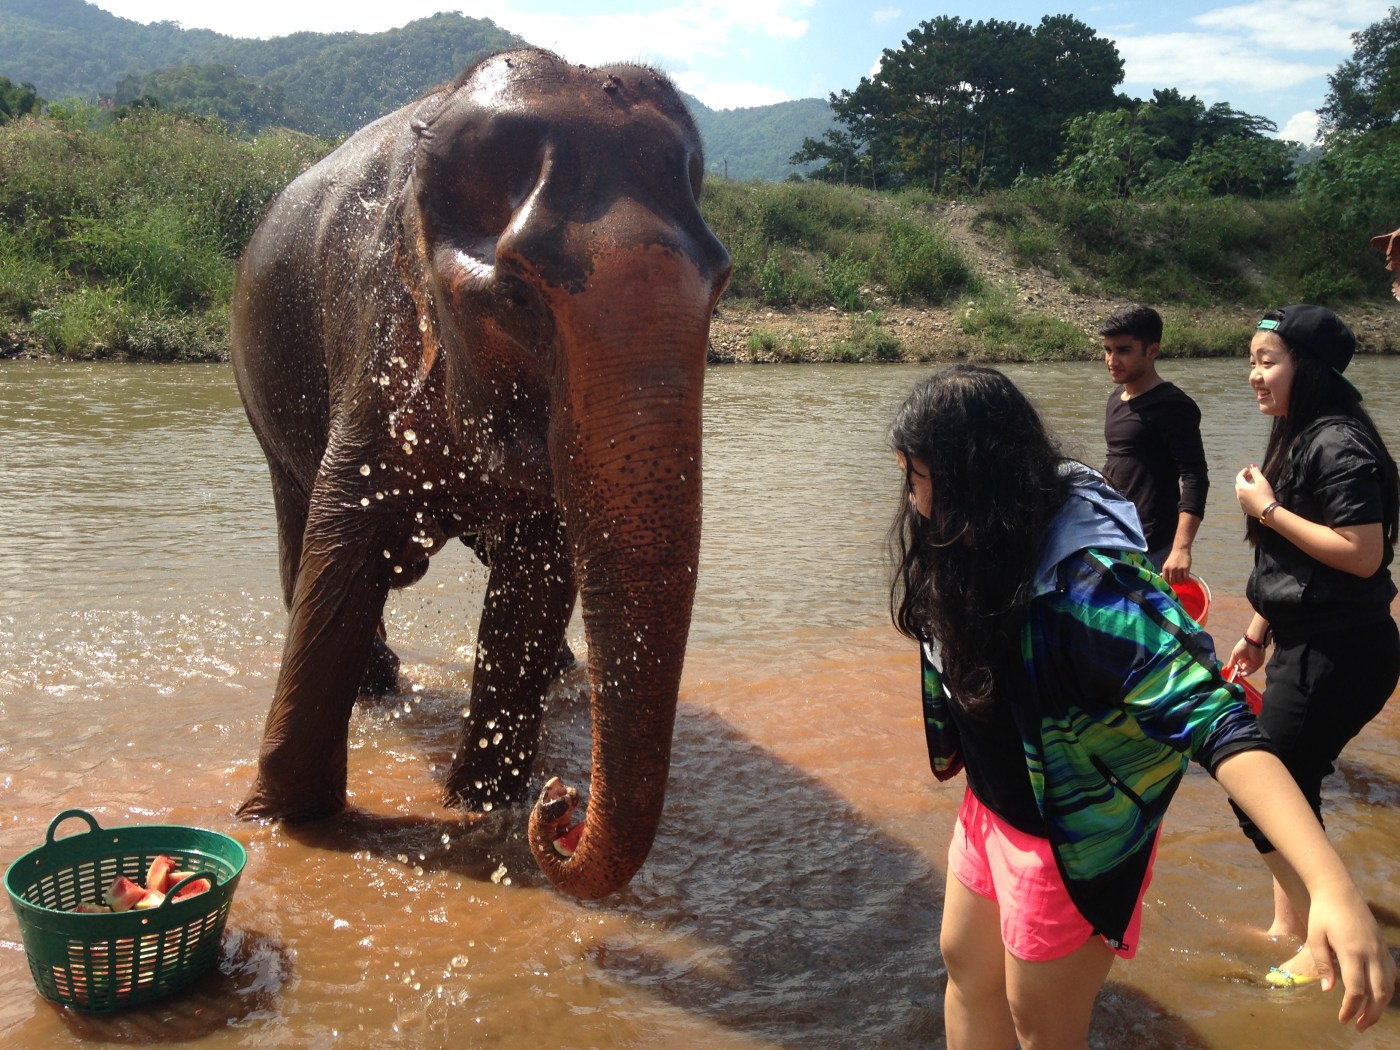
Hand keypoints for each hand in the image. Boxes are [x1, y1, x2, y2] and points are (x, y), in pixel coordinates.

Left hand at [1161, 547, 1190, 583]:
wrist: (1180, 549)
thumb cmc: (1173, 558)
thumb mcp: (1167, 564)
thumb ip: (1166, 572)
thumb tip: (1165, 581)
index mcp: (1165, 568)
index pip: (1165, 580)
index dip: (1167, 584)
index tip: (1170, 585)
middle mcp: (1171, 569)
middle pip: (1172, 582)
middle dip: (1175, 583)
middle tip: (1176, 581)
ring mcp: (1179, 569)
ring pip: (1179, 581)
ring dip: (1180, 582)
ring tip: (1181, 579)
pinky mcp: (1186, 569)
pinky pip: (1186, 578)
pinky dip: (1186, 580)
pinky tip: (1186, 579)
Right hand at [1227, 638, 1264, 674]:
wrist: (1252, 643)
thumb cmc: (1242, 646)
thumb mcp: (1234, 655)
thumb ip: (1232, 662)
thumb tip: (1227, 669)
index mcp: (1242, 657)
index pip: (1238, 665)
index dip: (1235, 669)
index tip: (1231, 672)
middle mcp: (1248, 660)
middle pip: (1243, 668)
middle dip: (1238, 672)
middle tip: (1234, 675)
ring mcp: (1253, 662)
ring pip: (1247, 670)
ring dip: (1242, 673)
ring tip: (1237, 675)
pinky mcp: (1258, 664)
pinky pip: (1252, 670)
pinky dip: (1247, 673)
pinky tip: (1242, 674)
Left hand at [1235, 464, 1276, 518]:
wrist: (1268, 511)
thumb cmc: (1265, 495)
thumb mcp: (1262, 481)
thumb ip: (1256, 472)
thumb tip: (1251, 466)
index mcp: (1242, 488)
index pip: (1239, 477)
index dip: (1243, 472)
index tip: (1249, 469)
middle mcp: (1239, 495)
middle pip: (1238, 484)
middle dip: (1244, 479)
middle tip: (1251, 476)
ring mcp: (1241, 503)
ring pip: (1241, 492)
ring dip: (1245, 487)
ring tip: (1253, 485)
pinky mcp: (1245, 508)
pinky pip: (1243, 499)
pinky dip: (1246, 495)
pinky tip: (1253, 494)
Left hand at [1303, 879, 1396, 1030]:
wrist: (1338, 890)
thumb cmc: (1322, 913)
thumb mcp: (1315, 937)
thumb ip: (1322, 964)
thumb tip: (1328, 990)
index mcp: (1352, 951)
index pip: (1356, 989)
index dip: (1351, 1008)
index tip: (1342, 1019)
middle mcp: (1371, 953)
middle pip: (1378, 993)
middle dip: (1369, 1014)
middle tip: (1358, 1027)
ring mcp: (1380, 950)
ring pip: (1388, 985)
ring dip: (1380, 1005)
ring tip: (1367, 1018)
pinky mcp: (1383, 946)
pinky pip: (1392, 973)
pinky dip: (1387, 989)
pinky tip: (1378, 997)